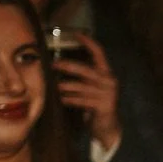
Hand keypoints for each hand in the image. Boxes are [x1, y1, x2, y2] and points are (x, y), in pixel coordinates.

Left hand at [54, 32, 122, 150]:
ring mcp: (108, 94)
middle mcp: (110, 81)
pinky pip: (81, 100)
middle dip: (67, 66)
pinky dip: (69, 99)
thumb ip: (83, 77)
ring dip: (64, 86)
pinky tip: (61, 99)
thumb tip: (59, 64)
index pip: (100, 53)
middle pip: (85, 70)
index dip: (89, 43)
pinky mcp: (104, 106)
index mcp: (107, 73)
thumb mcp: (91, 87)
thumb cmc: (95, 104)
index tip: (77, 34)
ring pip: (80, 87)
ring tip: (53, 86)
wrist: (108, 127)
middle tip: (52, 64)